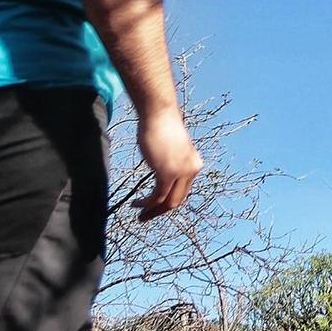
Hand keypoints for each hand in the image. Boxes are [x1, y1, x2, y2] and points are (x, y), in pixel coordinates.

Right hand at [134, 106, 201, 221]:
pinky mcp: (168, 173)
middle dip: (161, 211)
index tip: (153, 205)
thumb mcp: (170, 148)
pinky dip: (147, 204)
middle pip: (178, 199)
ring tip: (139, 215)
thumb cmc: (160, 126)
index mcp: (194, 164)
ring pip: (168, 201)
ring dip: (152, 211)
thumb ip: (169, 162)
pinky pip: (158, 196)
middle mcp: (192, 169)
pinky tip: (136, 204)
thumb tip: (161, 170)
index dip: (168, 200)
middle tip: (145, 217)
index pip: (183, 190)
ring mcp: (181, 172)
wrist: (159, 113)